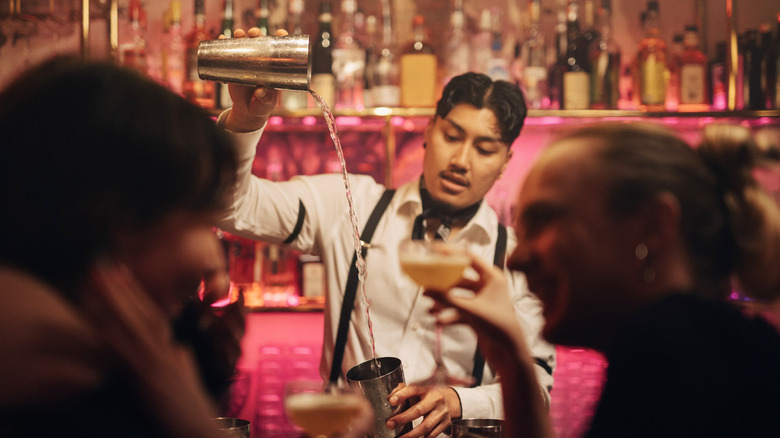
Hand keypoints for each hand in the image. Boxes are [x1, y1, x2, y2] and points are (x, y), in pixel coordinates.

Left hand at [82, 260, 221, 437]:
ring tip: (100, 282)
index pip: (154, 315)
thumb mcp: (187, 377)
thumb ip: (181, 360)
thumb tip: (178, 347)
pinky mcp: (151, 377)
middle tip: (104, 267)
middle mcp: (166, 350)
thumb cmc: (191, 407)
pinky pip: (129, 353)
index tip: (121, 274)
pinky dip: (114, 336)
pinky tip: (98, 323)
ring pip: (137, 325)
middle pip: (144, 313)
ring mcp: (159, 362)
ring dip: (117, 301)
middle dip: (124, 288)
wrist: (200, 428)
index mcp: (172, 349)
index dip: (136, 295)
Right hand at [221, 28, 288, 132]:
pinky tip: (222, 38)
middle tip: (254, 33)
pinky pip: (229, 53)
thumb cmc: (261, 106)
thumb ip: (265, 99)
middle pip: (260, 42)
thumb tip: (261, 91)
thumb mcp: (266, 104)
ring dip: (241, 36)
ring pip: (244, 45)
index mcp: (274, 68)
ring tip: (238, 34)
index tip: (280, 32)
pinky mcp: (234, 67)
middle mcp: (261, 62)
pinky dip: (224, 44)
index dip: (281, 38)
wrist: (247, 112)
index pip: (279, 49)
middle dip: (257, 34)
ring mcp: (247, 63)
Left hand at [386, 384, 460, 437]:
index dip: (402, 395)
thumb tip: (390, 398)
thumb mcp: (417, 389)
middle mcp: (436, 399)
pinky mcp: (445, 423)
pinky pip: (433, 434)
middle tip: (390, 424)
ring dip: (411, 434)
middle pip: (419, 410)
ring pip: (426, 426)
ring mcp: (442, 412)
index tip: (391, 401)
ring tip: (400, 437)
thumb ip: (402, 391)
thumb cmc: (428, 395)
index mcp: (427, 388)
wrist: (447, 400)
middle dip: (403, 419)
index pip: (413, 389)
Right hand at [424, 255, 526, 364]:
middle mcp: (488, 287)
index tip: (435, 250)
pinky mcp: (477, 316)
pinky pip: (458, 311)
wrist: (509, 354)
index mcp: (492, 278)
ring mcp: (482, 302)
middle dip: (443, 282)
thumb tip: (428, 289)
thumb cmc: (501, 328)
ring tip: (429, 305)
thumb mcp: (471, 310)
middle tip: (428, 281)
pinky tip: (438, 320)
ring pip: (457, 296)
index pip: (470, 258)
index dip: (452, 253)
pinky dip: (448, 315)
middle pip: (460, 278)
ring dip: (443, 301)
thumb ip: (448, 299)